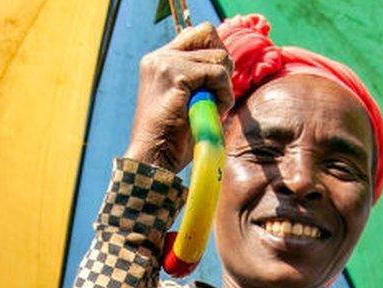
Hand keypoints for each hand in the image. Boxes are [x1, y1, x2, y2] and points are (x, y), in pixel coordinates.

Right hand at [123, 23, 233, 172]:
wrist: (155, 157)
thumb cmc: (175, 139)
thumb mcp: (191, 101)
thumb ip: (203, 79)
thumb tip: (227, 63)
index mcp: (159, 61)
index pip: (198, 34)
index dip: (215, 55)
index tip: (215, 84)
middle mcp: (159, 57)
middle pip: (210, 37)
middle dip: (221, 69)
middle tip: (213, 98)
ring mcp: (165, 63)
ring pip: (218, 58)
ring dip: (223, 87)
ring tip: (208, 109)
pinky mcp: (175, 74)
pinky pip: (218, 75)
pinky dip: (223, 96)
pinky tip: (210, 111)